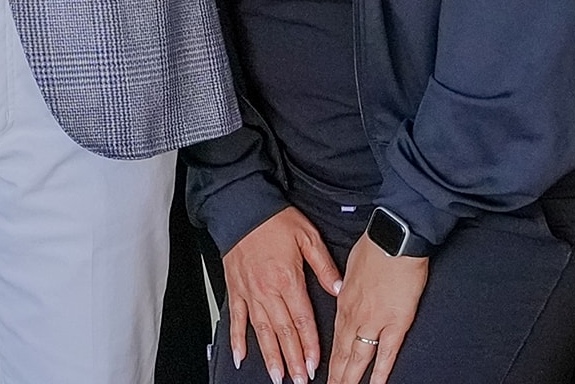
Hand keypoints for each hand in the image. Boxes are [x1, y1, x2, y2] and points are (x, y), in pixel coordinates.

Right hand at [220, 206, 341, 382]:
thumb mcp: (307, 236)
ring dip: (270, 356)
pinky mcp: (235, 289)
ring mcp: (249, 292)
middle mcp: (267, 290)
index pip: (302, 320)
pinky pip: (236, 319)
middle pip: (283, 332)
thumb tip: (339, 289)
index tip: (315, 364)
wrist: (241, 207)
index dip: (310, 344)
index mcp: (288, 279)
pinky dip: (237, 340)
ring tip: (278, 376)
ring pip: (262, 331)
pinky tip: (241, 356)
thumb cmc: (274, 219)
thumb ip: (324, 266)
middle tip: (299, 380)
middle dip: (293, 359)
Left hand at [324, 235, 425, 383]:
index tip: (323, 373)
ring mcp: (374, 321)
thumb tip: (344, 292)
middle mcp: (354, 315)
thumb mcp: (350, 265)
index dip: (329, 358)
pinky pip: (387, 353)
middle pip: (342, 353)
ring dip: (349, 378)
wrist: (394, 238)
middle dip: (335, 376)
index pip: (334, 338)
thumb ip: (346, 285)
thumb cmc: (375, 246)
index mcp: (343, 301)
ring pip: (358, 357)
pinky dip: (380, 372)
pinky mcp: (396, 322)